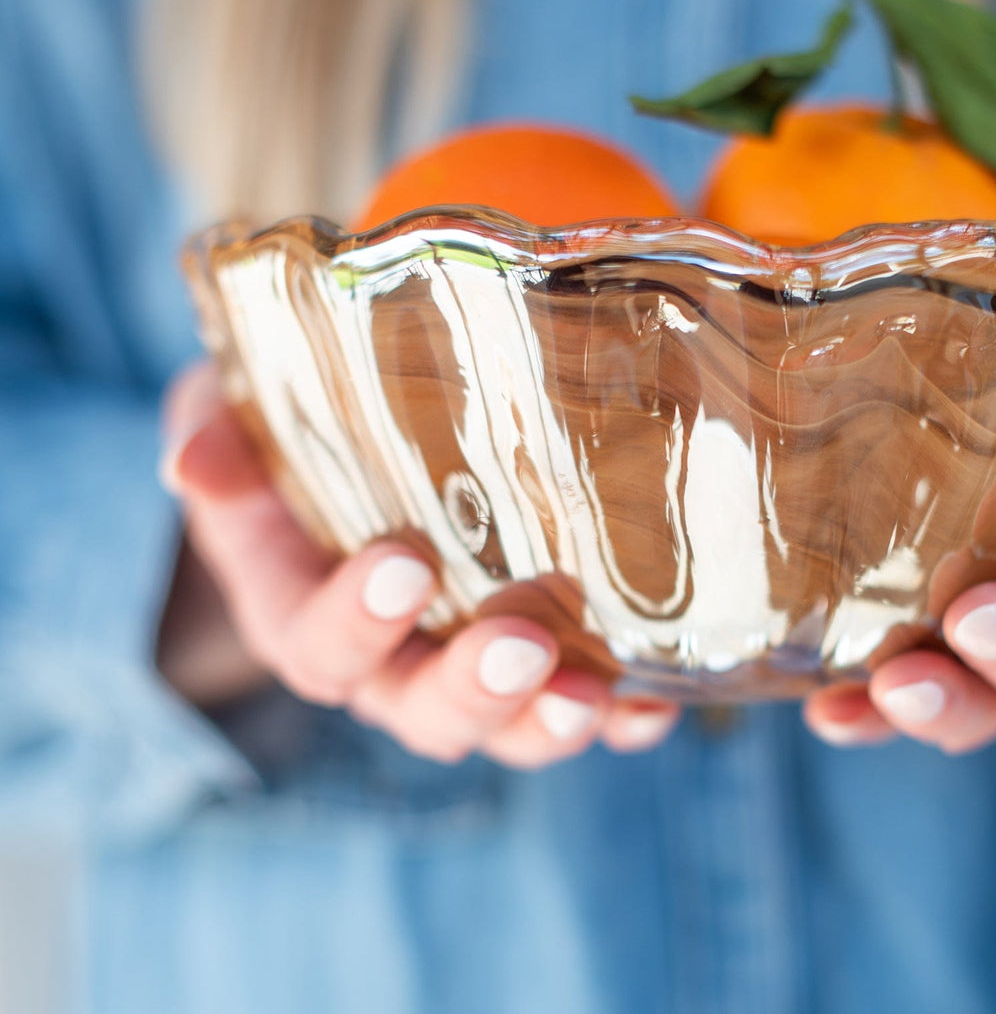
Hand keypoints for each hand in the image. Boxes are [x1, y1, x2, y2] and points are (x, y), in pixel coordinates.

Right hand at [159, 363, 678, 766]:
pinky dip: (621, 714)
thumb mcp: (230, 417)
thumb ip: (213, 436)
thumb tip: (191, 462)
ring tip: (595, 692)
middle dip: (471, 690)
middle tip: (519, 646)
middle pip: (421, 710)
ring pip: (504, 724)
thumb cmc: (286, 433)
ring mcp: (466, 662)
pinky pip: (580, 701)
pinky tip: (659, 699)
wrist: (355, 450)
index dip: (357, 621)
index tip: (403, 563)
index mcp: (303, 611)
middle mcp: (387, 660)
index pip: (317, 643)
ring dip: (549, 717)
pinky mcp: (541, 651)